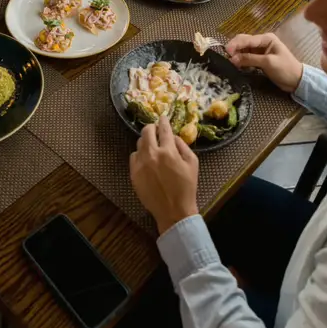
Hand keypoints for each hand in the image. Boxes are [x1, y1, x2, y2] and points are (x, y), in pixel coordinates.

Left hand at [129, 118, 198, 235]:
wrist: (173, 210)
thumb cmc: (187, 187)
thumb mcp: (192, 163)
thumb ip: (182, 146)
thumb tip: (173, 136)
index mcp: (168, 152)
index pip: (164, 129)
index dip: (163, 121)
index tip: (163, 118)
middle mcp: (152, 155)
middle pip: (146, 132)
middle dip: (151, 127)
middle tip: (155, 129)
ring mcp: (140, 164)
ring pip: (139, 144)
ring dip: (146, 141)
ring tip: (152, 146)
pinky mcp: (133, 174)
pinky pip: (134, 157)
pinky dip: (140, 155)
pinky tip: (146, 160)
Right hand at [224, 33, 303, 92]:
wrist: (296, 81)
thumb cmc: (285, 69)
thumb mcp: (268, 63)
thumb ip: (250, 59)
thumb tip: (233, 59)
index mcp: (266, 39)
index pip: (247, 39)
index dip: (235, 44)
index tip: (227, 52)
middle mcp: (261, 42)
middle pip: (243, 41)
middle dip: (234, 48)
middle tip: (226, 57)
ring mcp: (259, 50)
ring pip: (243, 49)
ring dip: (236, 55)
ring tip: (229, 62)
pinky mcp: (258, 58)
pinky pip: (246, 57)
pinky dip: (240, 60)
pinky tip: (236, 64)